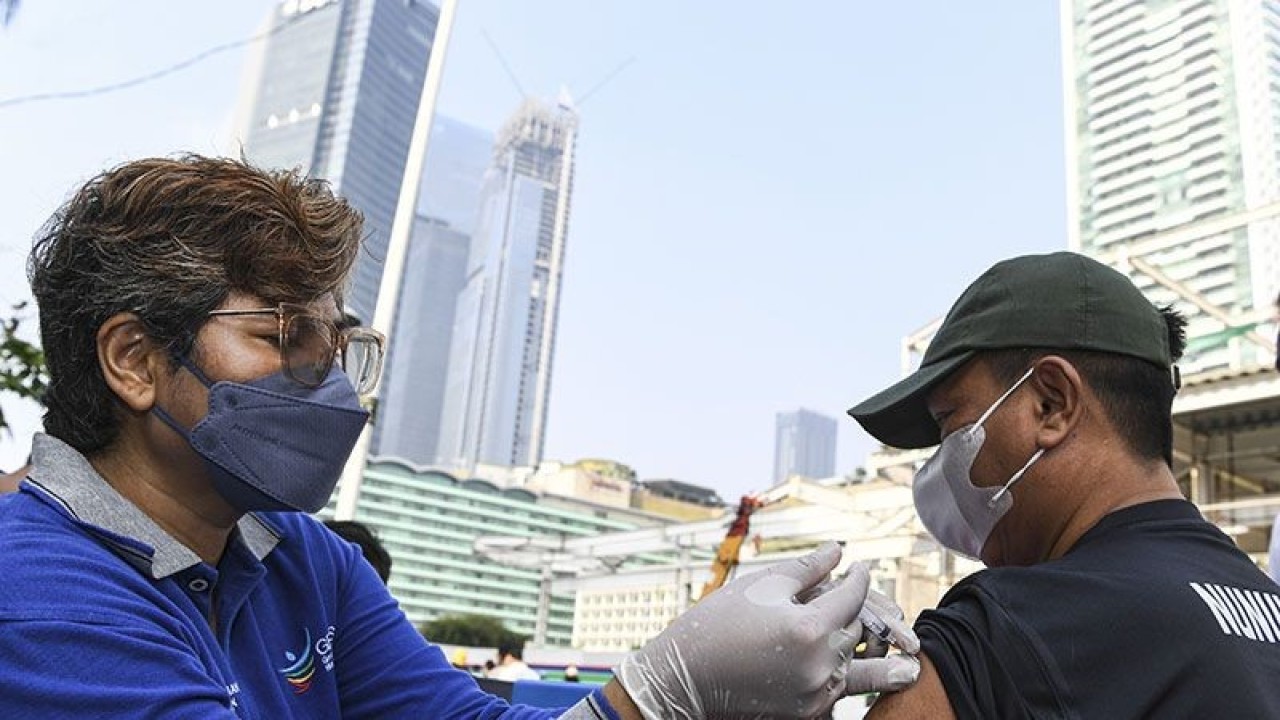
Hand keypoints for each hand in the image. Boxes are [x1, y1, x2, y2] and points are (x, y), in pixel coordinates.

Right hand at [614, 542, 920, 719]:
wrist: (685, 676)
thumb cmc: (718, 623)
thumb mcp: (762, 585)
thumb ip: (807, 568)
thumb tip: (839, 550)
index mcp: (810, 628)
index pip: (852, 596)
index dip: (860, 577)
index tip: (861, 566)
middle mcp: (820, 665)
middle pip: (856, 631)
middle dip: (862, 610)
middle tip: (868, 596)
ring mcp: (814, 693)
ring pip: (855, 666)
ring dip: (868, 653)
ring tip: (908, 661)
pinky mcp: (805, 712)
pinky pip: (839, 693)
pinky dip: (847, 679)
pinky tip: (860, 675)